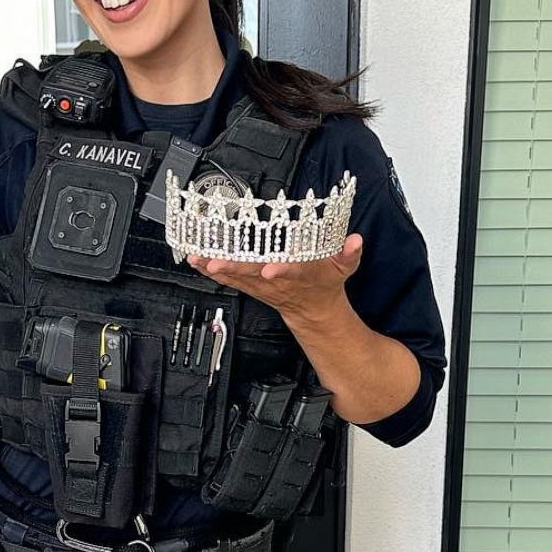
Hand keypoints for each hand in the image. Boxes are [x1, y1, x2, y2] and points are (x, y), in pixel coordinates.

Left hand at [185, 233, 364, 330]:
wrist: (313, 310)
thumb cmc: (323, 283)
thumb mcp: (343, 268)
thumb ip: (349, 254)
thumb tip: (355, 241)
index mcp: (299, 274)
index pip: (289, 272)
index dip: (279, 271)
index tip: (269, 270)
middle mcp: (276, 281)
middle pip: (254, 275)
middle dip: (234, 269)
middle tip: (215, 262)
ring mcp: (261, 285)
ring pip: (236, 277)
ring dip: (216, 268)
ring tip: (197, 258)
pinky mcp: (250, 286)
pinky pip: (228, 279)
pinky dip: (211, 271)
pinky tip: (196, 262)